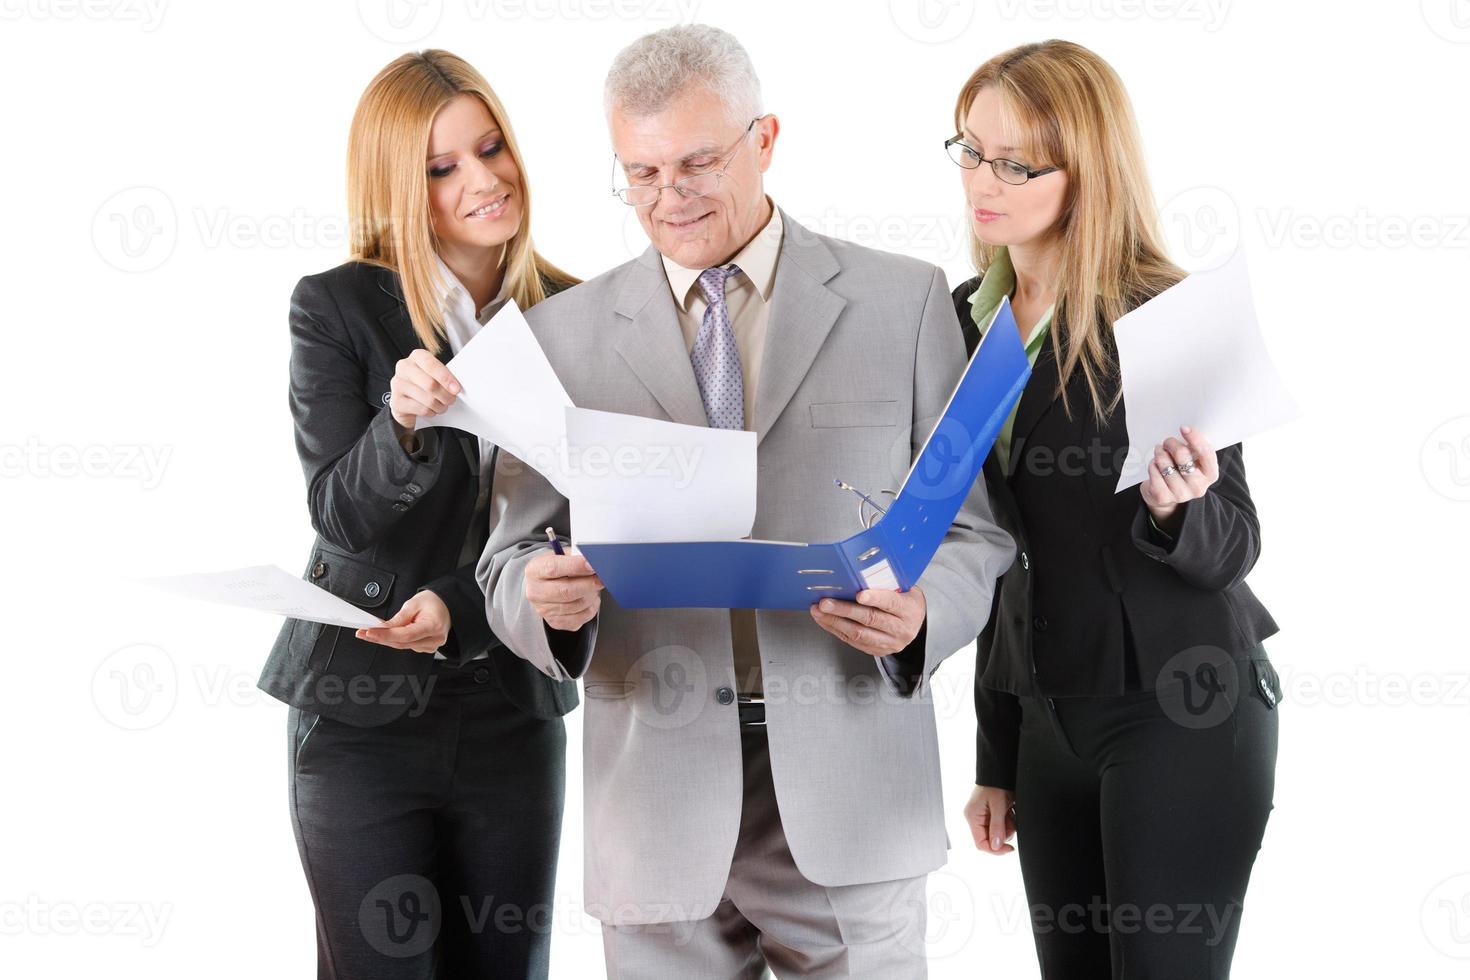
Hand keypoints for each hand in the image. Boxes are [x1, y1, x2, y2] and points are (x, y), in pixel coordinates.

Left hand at [356, 589, 450, 652]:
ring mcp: (431, 646)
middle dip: (380, 638)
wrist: (448, 606)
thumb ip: (399, 618)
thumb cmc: (434, 602)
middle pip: (402, 643)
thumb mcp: (414, 603)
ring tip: (370, 632)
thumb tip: (383, 627)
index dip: (385, 635)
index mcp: (433, 626)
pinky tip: (384, 635)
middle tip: (363, 633)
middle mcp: (434, 639)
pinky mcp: (426, 648)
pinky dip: (394, 640)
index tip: (369, 632)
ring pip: (402, 646)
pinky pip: (406, 645)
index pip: (405, 635)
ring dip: (385, 639)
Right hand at [389, 348, 461, 430]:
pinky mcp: (396, 401)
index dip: (445, 378)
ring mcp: (398, 384)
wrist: (406, 401)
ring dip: (440, 406)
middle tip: (451, 400)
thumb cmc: (424, 385)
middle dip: (446, 395)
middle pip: (430, 384)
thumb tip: (456, 386)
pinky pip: (421, 409)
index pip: (431, 365)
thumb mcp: (435, 375)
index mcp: (417, 356)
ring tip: (442, 406)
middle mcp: (404, 367)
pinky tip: (431, 410)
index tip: (456, 389)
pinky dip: (431, 412)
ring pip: (428, 399)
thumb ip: (444, 376)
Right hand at [526, 552, 603, 631]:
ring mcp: (544, 610)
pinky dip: (591, 608)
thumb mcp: (561, 555)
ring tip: (594, 586)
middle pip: (566, 591)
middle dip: (589, 584)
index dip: (576, 566)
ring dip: (592, 595)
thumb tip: (594, 559)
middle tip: (602, 577)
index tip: (593, 565)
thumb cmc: (556, 569)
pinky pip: (580, 618)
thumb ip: (575, 556)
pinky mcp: (555, 622)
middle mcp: (536, 592)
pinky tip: (588, 598)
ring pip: (577, 605)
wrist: (545, 586)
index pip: (554, 568)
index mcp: (535, 570)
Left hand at [809, 587, 924, 656]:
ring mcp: (889, 643)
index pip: (892, 603)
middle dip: (844, 610)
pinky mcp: (877, 651)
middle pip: (870, 619)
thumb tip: (855, 572)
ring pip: (859, 634)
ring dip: (835, 622)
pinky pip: (853, 642)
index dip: (875, 598)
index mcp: (909, 609)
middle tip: (826, 602)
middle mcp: (901, 629)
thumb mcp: (904, 588)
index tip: (859, 594)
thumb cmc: (906, 600)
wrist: (916, 623)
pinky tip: (825, 621)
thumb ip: (885, 582)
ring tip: (819, 611)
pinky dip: (836, 630)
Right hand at [964, 784, 1015, 854]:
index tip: (1010, 848)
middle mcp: (975, 818)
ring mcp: (983, 816)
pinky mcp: (991, 813)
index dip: (995, 849)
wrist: (1000, 770)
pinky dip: (1007, 821)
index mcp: (972, 817)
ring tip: (1010, 813)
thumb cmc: (996, 784)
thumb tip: (996, 846)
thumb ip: (997, 826)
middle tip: (1011, 821)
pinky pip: (1000, 825)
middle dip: (1003, 834)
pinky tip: (1009, 811)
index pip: (981, 843)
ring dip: (1007, 827)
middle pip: (990, 839)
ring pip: (997, 833)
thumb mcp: (998, 806)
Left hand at [1140, 425, 1218, 531]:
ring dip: (1159, 453)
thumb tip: (1185, 430)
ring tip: (1160, 453)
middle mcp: (1198, 486)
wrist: (1166, 496)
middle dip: (1171, 443)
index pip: (1206, 452)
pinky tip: (1155, 466)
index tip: (1184, 428)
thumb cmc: (1181, 472)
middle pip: (1182, 455)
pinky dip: (1152, 464)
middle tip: (1167, 442)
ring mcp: (1180, 494)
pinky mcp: (1162, 497)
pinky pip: (1153, 471)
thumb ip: (1194, 449)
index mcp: (1210, 475)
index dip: (1195, 438)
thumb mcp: (1193, 461)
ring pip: (1165, 462)